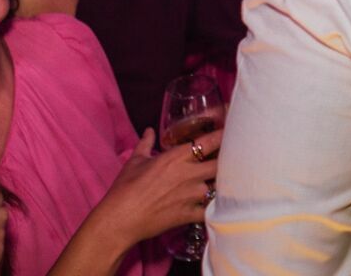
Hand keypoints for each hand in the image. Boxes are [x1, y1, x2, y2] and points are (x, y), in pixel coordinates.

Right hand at [97, 129, 221, 245]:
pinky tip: (213, 206)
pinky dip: (213, 208)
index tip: (230, 133)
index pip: (210, 141)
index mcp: (177, 157)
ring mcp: (192, 195)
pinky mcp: (190, 214)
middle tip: (227, 161)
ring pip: (217, 186)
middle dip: (226, 161)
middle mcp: (189, 173)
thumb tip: (149, 131)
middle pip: (220, 163)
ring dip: (217, 184)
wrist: (120, 219)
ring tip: (219, 183)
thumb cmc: (125, 188)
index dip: (223, 135)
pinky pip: (210, 210)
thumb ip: (146, 143)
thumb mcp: (135, 161)